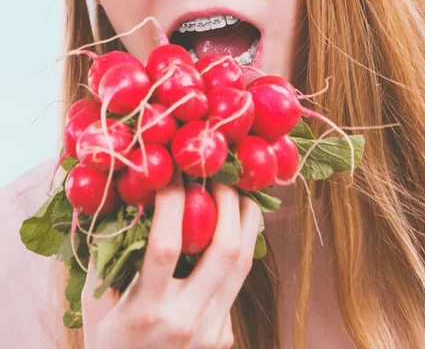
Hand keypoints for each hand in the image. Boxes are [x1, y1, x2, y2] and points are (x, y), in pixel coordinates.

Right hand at [81, 170, 261, 347]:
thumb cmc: (107, 345)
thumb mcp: (97, 303)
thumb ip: (107, 256)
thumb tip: (121, 202)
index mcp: (145, 311)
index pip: (166, 246)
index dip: (172, 203)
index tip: (171, 175)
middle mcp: (185, 321)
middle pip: (225, 251)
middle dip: (228, 204)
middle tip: (222, 176)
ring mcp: (211, 333)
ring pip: (242, 266)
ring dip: (247, 223)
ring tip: (241, 195)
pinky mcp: (224, 338)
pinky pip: (235, 286)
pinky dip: (235, 254)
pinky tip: (230, 234)